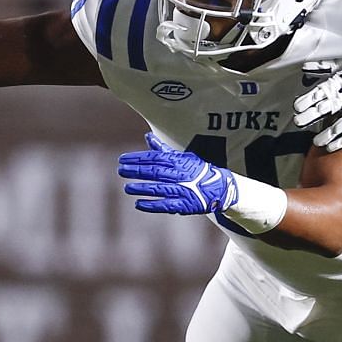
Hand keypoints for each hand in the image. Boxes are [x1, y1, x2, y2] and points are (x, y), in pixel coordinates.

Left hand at [118, 133, 234, 214]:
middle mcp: (181, 175)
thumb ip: (163, 150)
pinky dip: (152, 205)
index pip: (155, 158)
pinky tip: (138, 204)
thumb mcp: (182, 157)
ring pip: (159, 188)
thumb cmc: (197, 170)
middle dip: (137, 171)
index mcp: (179, 162)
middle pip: (155, 172)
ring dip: (142, 188)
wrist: (220, 187)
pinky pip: (166, 205)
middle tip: (121, 170)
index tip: (122, 159)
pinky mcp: (185, 205)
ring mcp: (183, 190)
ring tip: (127, 188)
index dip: (138, 158)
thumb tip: (148, 136)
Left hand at [293, 57, 341, 150]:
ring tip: (316, 141)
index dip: (308, 100)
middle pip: (329, 107)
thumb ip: (325, 67)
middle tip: (299, 122)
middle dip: (312, 116)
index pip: (322, 91)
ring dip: (328, 133)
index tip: (297, 107)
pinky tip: (333, 146)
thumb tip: (306, 67)